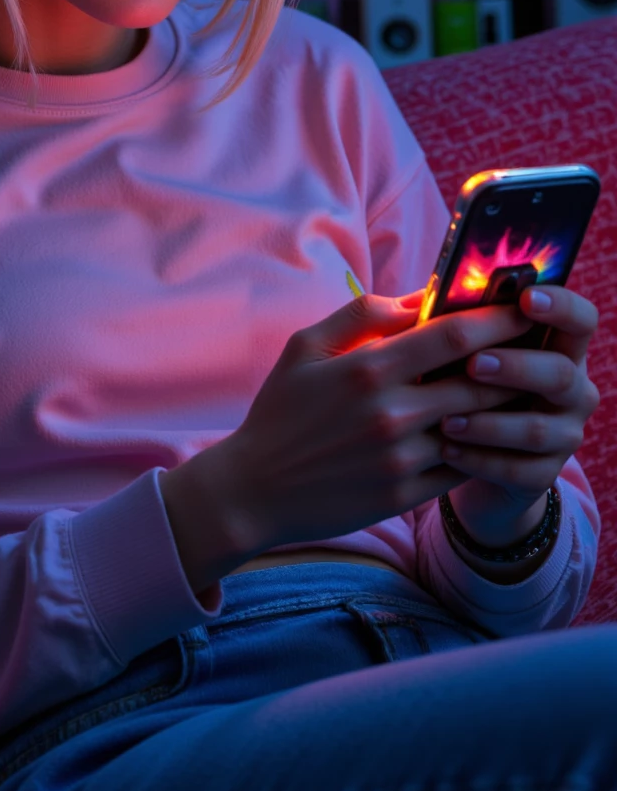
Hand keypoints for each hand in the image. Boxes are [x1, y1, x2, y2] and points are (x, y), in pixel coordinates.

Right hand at [189, 290, 542, 569]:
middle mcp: (391, 413)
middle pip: (480, 381)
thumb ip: (362, 314)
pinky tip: (490, 432)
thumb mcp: (306, 347)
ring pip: (479, 426)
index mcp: (368, 369)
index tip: (522, 307)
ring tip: (522, 386)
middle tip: (536, 345)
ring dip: (506, 406)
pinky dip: (483, 446)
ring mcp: (402, 458)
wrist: (255, 490)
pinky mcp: (406, 494)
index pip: (453, 335)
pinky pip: (464, 466)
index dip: (497, 318)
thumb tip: (419, 296)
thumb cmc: (281, 410)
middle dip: (516, 360)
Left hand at [436, 284, 600, 539]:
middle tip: (474, 364)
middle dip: (516, 367)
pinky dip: (480, 459)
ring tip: (445, 420)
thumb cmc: (460, 380)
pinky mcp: (544, 473)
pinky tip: (447, 449)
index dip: (560, 306)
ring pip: (538, 429)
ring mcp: (564, 433)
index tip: (526, 297)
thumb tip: (421, 301)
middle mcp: (572, 388)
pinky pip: (520, 470)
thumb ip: (450, 323)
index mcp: (558, 345)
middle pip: (561, 373)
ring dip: (489, 423)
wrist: (471, 449)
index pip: (581, 319)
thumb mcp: (458, 349)